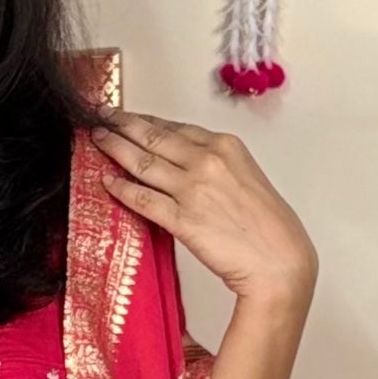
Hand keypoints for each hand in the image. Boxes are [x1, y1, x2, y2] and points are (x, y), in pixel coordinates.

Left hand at [91, 109, 316, 305]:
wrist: (280, 262)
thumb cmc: (270, 228)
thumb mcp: (248, 179)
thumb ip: (218, 167)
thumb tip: (189, 165)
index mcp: (227, 147)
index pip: (176, 128)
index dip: (148, 120)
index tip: (130, 116)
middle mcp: (207, 161)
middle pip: (153, 137)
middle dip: (122, 124)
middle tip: (102, 117)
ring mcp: (193, 189)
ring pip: (142, 162)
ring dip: (114, 148)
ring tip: (97, 140)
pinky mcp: (182, 219)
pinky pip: (142, 199)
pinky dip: (121, 189)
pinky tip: (106, 182)